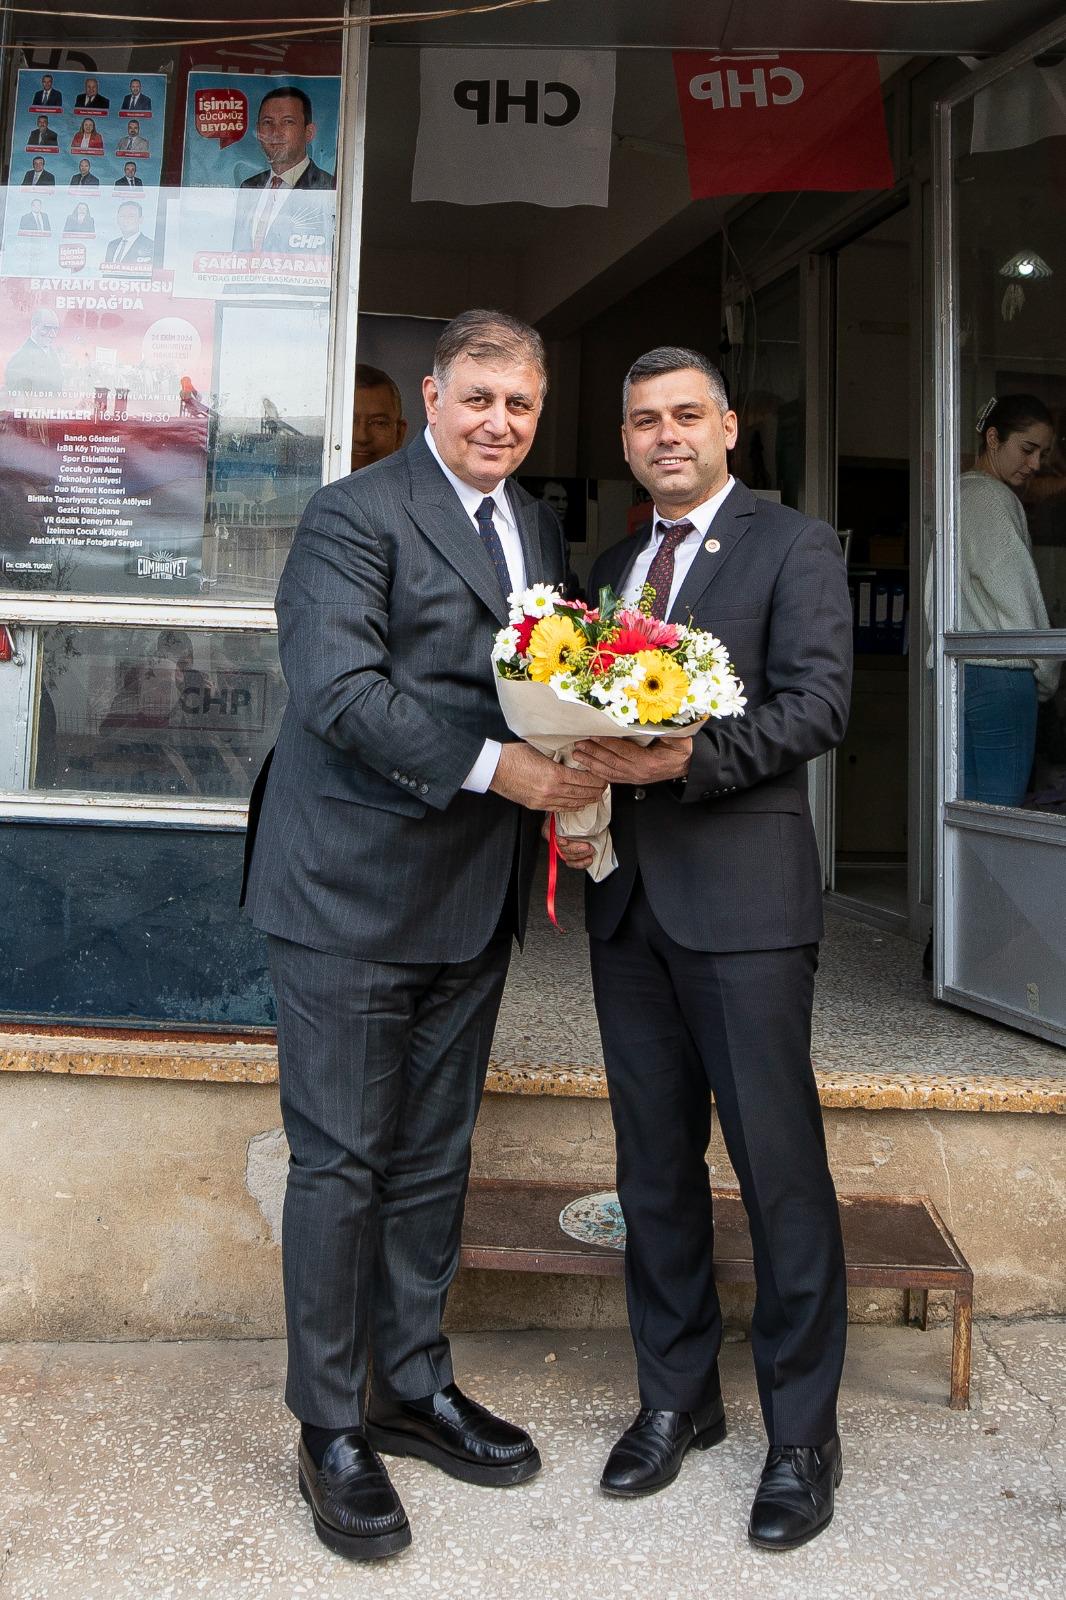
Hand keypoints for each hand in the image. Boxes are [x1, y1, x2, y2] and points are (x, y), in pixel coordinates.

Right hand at [490, 742, 606, 811]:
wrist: (494, 768)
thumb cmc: (514, 755)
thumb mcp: (540, 751)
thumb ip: (558, 756)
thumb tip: (572, 755)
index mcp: (554, 774)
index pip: (583, 780)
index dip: (596, 780)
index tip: (604, 778)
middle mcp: (551, 790)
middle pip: (580, 793)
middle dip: (595, 791)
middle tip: (604, 788)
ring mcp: (544, 800)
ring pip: (572, 803)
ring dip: (586, 800)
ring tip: (596, 797)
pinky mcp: (536, 805)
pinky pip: (559, 809)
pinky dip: (572, 807)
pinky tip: (578, 805)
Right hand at [540, 814, 594, 869]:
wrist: (578, 816)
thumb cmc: (571, 812)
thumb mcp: (565, 809)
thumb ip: (565, 810)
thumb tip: (568, 806)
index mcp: (550, 829)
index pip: (551, 837)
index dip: (558, 840)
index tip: (564, 841)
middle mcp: (556, 840)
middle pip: (561, 849)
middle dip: (575, 849)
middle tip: (587, 846)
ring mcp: (563, 848)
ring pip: (567, 857)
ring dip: (580, 856)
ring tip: (591, 850)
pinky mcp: (571, 854)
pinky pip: (572, 863)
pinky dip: (581, 863)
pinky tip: (588, 860)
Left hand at [571, 736, 692, 785]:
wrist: (686, 765)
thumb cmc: (681, 750)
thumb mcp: (680, 738)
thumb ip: (669, 729)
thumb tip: (662, 716)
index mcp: (649, 761)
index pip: (624, 751)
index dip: (608, 744)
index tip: (594, 736)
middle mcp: (640, 772)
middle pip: (612, 762)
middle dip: (593, 752)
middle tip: (579, 744)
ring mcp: (635, 778)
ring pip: (609, 771)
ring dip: (592, 763)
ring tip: (578, 754)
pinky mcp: (633, 780)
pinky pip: (613, 777)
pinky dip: (599, 772)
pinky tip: (588, 767)